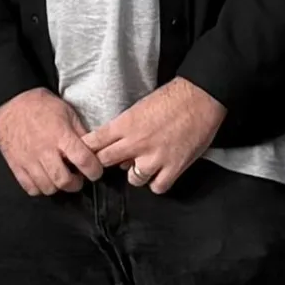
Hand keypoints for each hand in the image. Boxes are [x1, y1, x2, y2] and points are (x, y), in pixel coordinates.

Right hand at [0, 88, 103, 196]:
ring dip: (58, 186)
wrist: (11, 102)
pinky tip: (43, 178)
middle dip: (76, 184)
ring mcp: (28, 159)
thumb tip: (93, 149)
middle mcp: (45, 150)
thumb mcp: (67, 112)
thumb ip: (80, 132)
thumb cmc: (40, 105)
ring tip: (59, 177)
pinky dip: (39, 188)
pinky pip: (30, 187)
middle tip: (77, 177)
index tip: (95, 171)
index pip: (84, 161)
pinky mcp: (16, 164)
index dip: (94, 171)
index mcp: (61, 135)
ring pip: (48, 188)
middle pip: (65, 181)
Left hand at [86, 78, 227, 195]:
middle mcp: (136, 143)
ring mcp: (155, 157)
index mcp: (125, 124)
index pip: (94, 142)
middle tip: (111, 161)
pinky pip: (158, 187)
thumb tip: (117, 144)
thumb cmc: (171, 98)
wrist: (200, 98)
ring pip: (132, 179)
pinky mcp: (174, 167)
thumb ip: (125, 127)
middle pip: (105, 162)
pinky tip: (159, 174)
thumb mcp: (139, 107)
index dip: (87, 149)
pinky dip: (157, 183)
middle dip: (105, 162)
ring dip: (135, 174)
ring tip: (141, 166)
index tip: (85, 153)